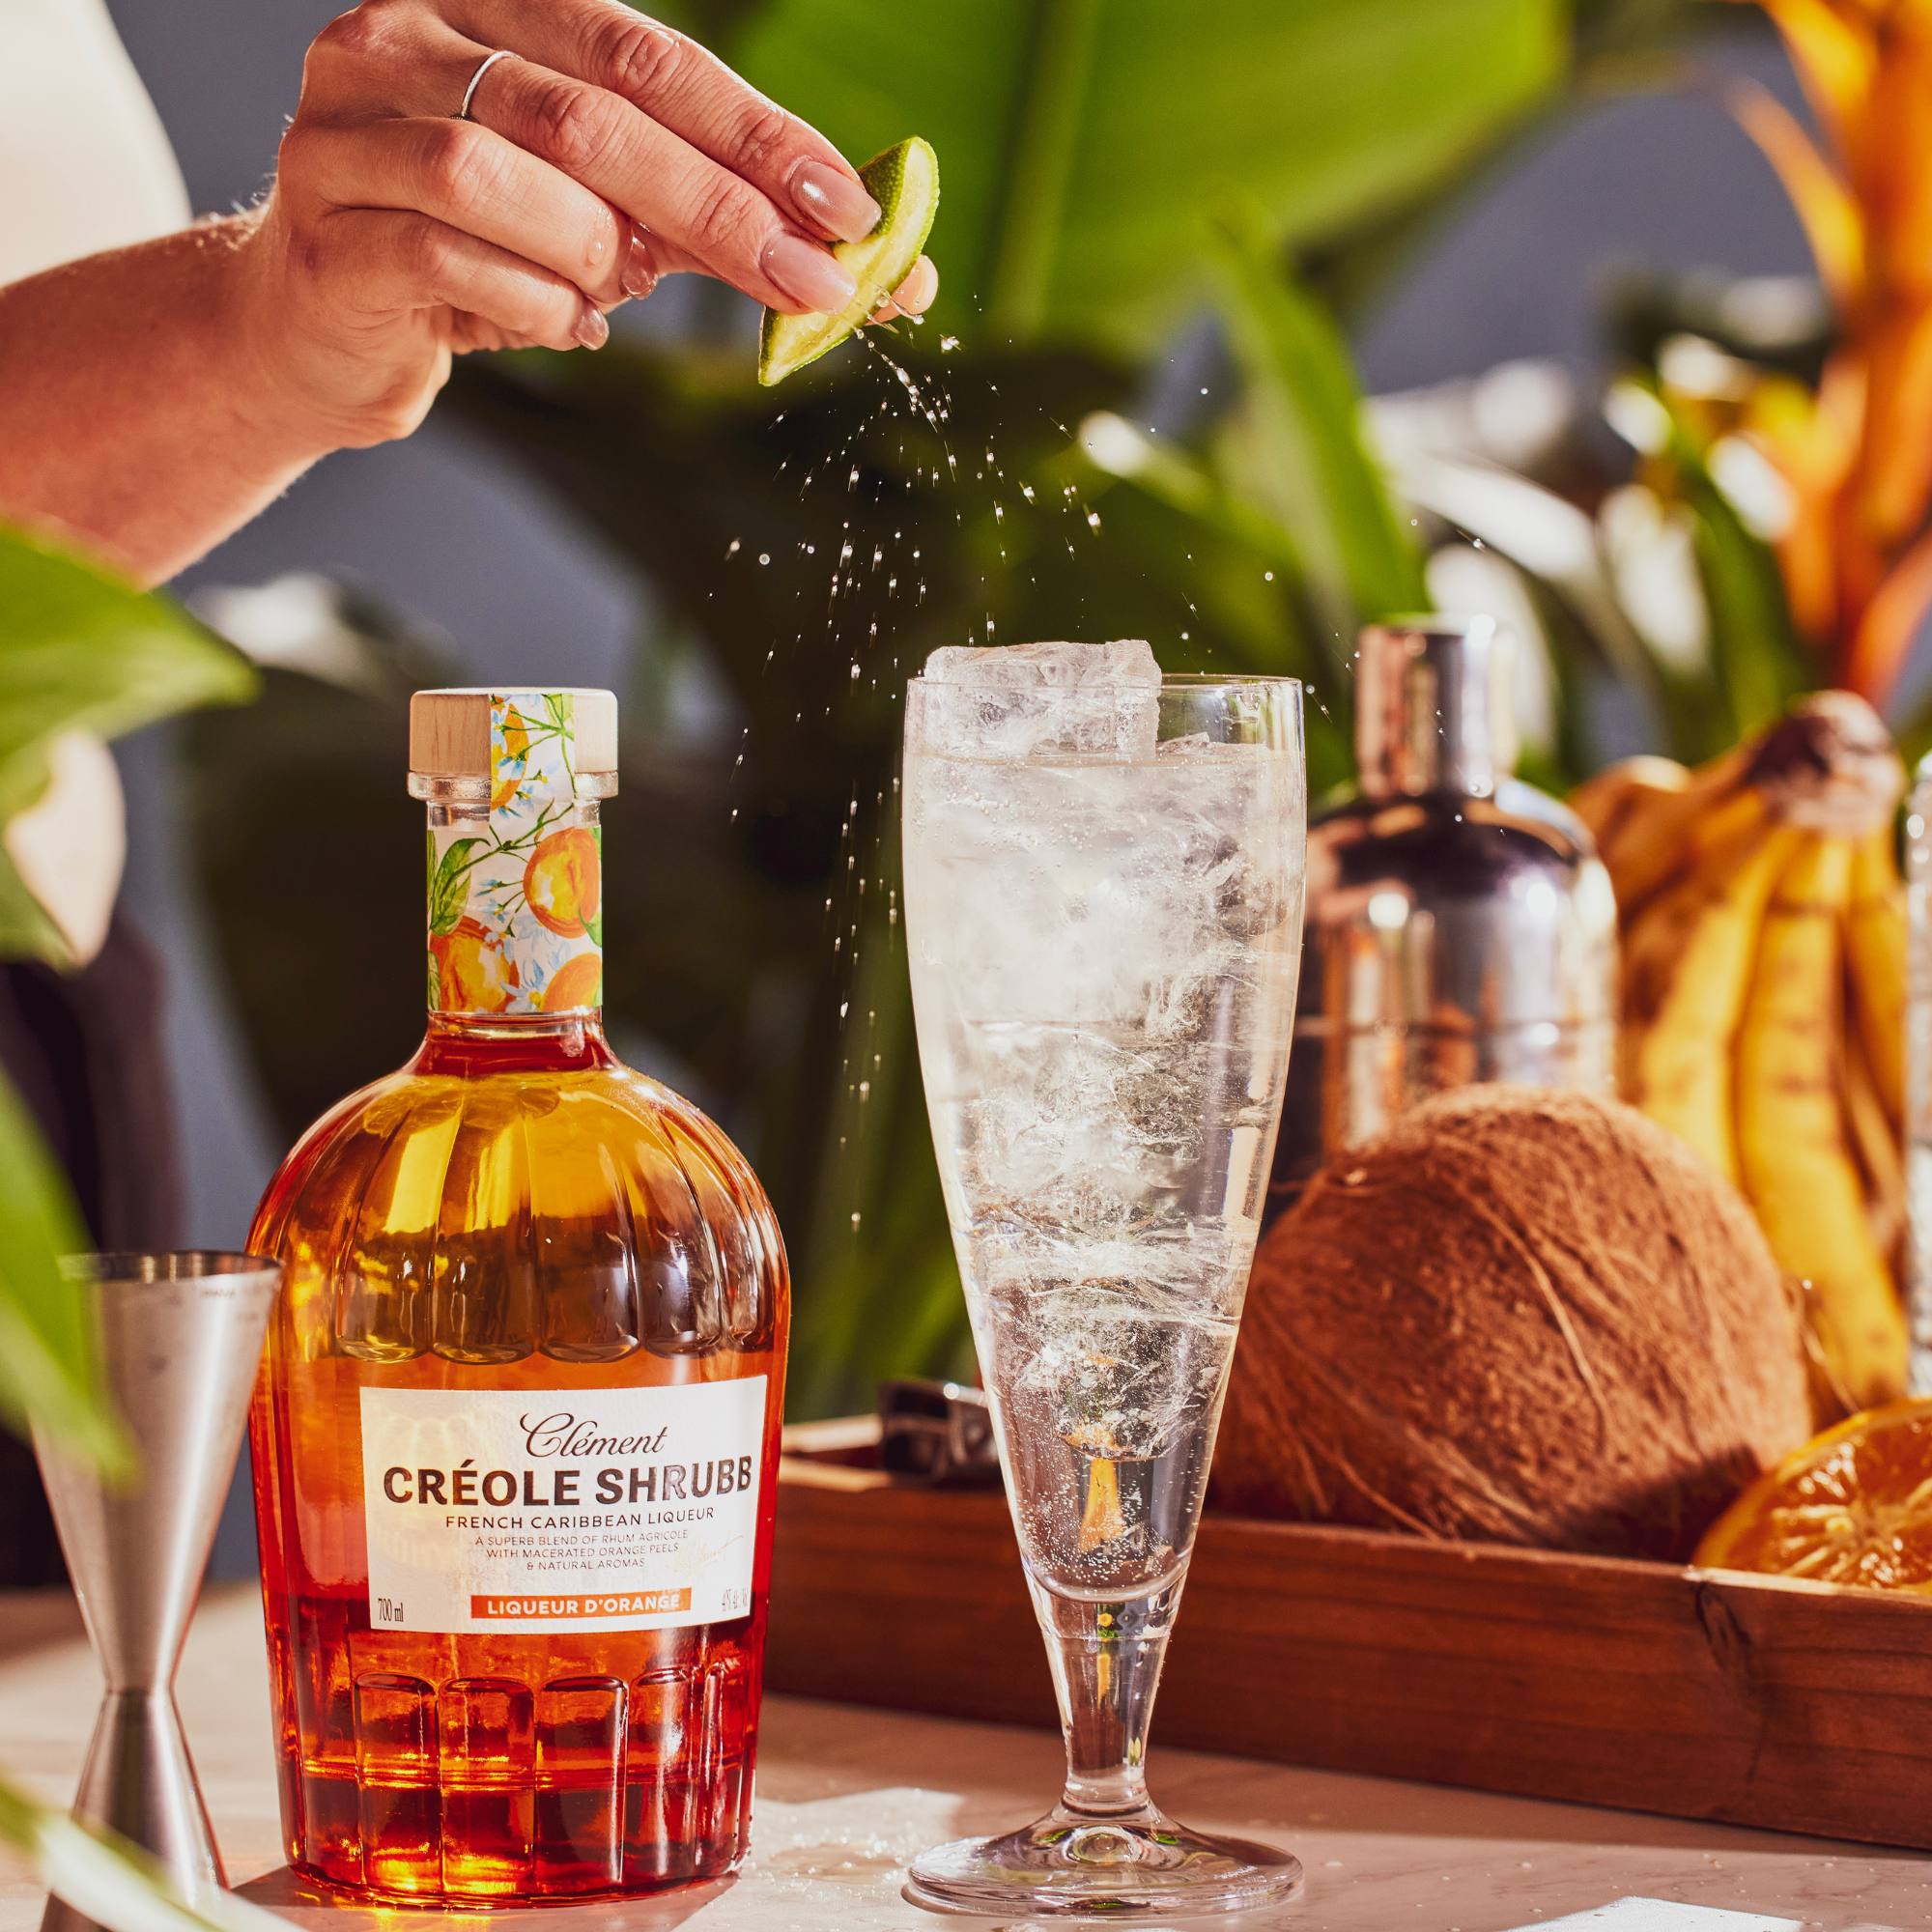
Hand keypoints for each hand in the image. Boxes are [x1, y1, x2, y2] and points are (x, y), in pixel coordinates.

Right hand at [230, 0, 937, 447]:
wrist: (328, 318)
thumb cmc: (486, 253)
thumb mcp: (615, 219)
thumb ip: (723, 226)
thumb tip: (887, 273)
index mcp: (491, 6)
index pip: (646, 55)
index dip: (756, 131)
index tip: (849, 207)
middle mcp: (409, 37)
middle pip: (591, 113)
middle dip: (722, 208)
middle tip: (811, 285)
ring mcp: (350, 126)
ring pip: (507, 179)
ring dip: (597, 257)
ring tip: (612, 291)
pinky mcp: (326, 226)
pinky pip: (454, 261)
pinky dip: (534, 306)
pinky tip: (558, 321)